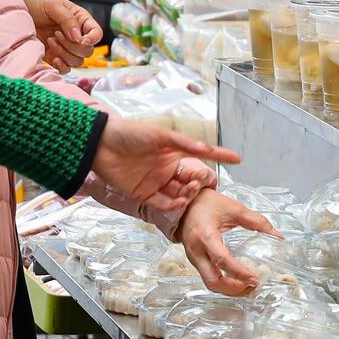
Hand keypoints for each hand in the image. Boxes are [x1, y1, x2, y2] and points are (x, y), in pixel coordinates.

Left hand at [23, 0, 100, 70]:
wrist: (18, 11)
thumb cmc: (37, 3)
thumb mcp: (53, 5)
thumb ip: (68, 20)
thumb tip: (79, 38)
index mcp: (80, 20)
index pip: (96, 33)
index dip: (92, 39)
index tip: (81, 40)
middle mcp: (76, 35)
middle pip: (88, 51)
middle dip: (72, 46)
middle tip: (56, 35)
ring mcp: (66, 47)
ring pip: (78, 61)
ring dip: (64, 54)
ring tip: (50, 40)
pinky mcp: (55, 56)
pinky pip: (65, 69)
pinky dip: (61, 66)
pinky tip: (52, 57)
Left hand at [91, 117, 240, 205]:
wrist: (100, 144)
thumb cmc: (131, 133)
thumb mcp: (161, 136)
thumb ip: (185, 144)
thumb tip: (207, 149)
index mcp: (173, 152)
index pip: (201, 155)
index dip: (220, 157)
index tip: (238, 159)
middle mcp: (167, 169)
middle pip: (190, 181)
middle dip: (199, 185)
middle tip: (201, 184)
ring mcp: (155, 183)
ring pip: (179, 195)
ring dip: (187, 197)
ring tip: (190, 194)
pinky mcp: (142, 195)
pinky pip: (161, 204)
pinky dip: (172, 206)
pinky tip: (178, 202)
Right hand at [178, 189, 280, 295]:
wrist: (184, 204)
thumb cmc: (206, 204)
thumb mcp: (233, 208)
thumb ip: (256, 221)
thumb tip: (276, 234)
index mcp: (206, 236)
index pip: (222, 260)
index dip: (239, 273)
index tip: (255, 279)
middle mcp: (197, 251)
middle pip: (212, 281)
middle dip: (233, 289)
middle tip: (253, 287)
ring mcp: (193, 258)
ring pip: (209, 283)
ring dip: (228, 289)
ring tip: (248, 287)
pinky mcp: (195, 261)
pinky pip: (208, 277)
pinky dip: (222, 283)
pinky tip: (236, 281)